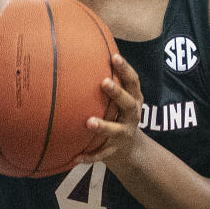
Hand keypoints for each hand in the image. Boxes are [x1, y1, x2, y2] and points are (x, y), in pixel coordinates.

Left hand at [81, 55, 144, 170]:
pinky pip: (102, 155)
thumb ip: (109, 80)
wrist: (129, 150)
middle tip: (104, 82)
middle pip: (129, 103)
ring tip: (89, 122)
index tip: (114, 57)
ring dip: (104, 126)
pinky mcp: (115, 151)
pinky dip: (90, 157)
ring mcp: (125, 134)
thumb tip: (84, 50)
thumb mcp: (118, 99)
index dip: (126, 69)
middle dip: (118, 93)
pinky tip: (75, 158)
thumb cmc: (116, 114)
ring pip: (116, 131)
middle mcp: (132, 116)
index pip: (133, 82)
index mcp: (134, 100)